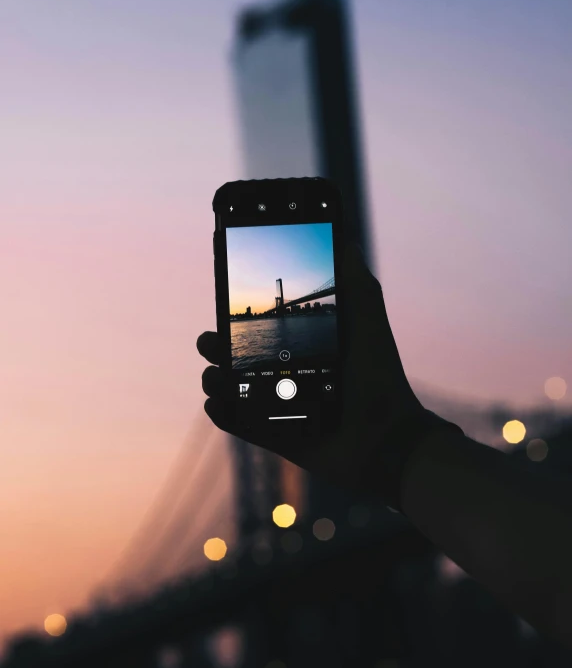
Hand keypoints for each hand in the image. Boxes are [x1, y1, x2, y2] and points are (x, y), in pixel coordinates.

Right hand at [198, 244, 429, 499]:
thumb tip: (343, 239)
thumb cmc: (379, 375)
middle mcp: (288, 373)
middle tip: (208, 340)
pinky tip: (216, 405)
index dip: (240, 315)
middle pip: (240, 356)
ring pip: (234, 389)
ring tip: (215, 376)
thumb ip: (354, 282)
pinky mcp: (278, 434)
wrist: (387, 436)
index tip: (223, 300)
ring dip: (216, 380)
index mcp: (304, 346)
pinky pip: (241, 425)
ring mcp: (281, 405)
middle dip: (217, 346)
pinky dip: (224, 415)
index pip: (263, 326)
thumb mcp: (367, 318)